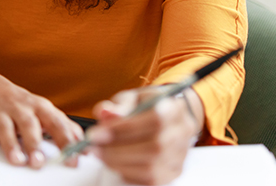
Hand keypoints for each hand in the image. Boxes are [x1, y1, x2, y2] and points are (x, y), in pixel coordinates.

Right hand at [0, 73, 83, 168]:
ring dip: (11, 144)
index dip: (66, 141)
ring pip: (5, 127)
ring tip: (17, 160)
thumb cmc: (21, 104)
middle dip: (34, 143)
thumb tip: (85, 146)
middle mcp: (20, 108)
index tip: (73, 159)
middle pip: (29, 124)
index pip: (57, 124)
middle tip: (39, 162)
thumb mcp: (44, 111)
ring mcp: (0, 111)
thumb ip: (63, 126)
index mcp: (40, 108)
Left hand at [87, 87, 202, 184]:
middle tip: (93, 146)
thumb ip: (119, 105)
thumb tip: (104, 113)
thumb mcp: (132, 98)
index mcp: (173, 108)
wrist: (167, 118)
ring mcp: (180, 155)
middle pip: (153, 147)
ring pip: (151, 167)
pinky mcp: (174, 171)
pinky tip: (114, 163)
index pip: (154, 120)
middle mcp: (182, 133)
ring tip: (99, 153)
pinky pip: (150, 180)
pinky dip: (128, 173)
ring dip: (119, 163)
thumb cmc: (146, 106)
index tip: (96, 133)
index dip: (123, 129)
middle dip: (117, 149)